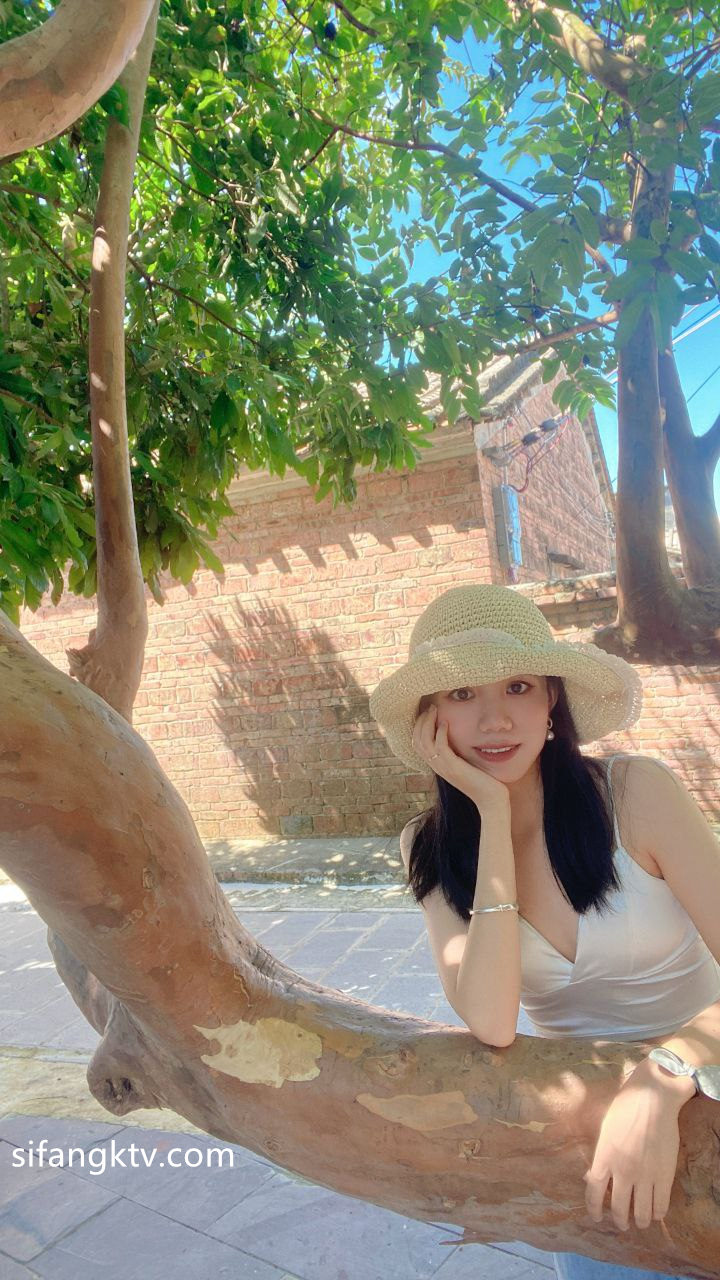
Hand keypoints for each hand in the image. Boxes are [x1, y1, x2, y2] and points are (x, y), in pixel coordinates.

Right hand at [412, 705, 510, 812]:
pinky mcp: (454, 768)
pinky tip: (445, 723)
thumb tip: (460, 738)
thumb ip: (459, 753)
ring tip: (435, 710)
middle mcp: (437, 767)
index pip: (417, 743)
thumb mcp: (466, 764)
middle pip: (417, 740)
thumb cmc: (484, 782)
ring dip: (428, 722)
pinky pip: (440, 747)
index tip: (428, 712)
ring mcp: (444, 768)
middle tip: (430, 707)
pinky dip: (439, 733)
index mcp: (438, 765)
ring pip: (424, 742)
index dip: (419, 726)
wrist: (491, 801)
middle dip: (421, 721)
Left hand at [583, 1068, 682, 1231]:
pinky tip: (657, 1214)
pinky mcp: (664, 1174)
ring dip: (640, 1220)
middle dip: (620, 1219)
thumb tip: (591, 1177)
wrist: (652, 1098)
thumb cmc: (625, 1107)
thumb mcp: (605, 1129)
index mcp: (604, 1157)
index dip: (594, 1208)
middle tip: (622, 1224)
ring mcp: (645, 1174)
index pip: (594, 1191)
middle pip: (619, 1206)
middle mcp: (623, 1170)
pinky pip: (661, 1203)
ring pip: (642, 1210)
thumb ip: (600, 1155)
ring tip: (640, 1222)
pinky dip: (658, 1212)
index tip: (597, 1217)